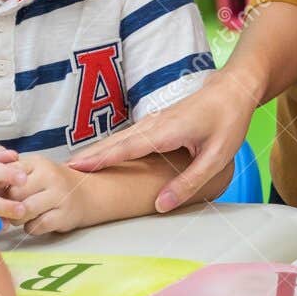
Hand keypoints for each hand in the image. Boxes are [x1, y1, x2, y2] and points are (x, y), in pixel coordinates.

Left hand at [7, 155, 96, 235]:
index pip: (9, 172)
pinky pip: (37, 225)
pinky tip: (34, 222)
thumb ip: (9, 174)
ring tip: (19, 216)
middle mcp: (50, 176)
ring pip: (25, 210)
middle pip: (15, 193)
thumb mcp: (32, 170)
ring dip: (17, 218)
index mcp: (37, 162)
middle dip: (7, 204)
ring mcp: (59, 196)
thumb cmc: (49, 183)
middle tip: (8, 207)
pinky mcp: (65, 216)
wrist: (84, 194)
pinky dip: (30, 227)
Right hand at [68, 69, 258, 211]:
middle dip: (89, 156)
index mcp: (166, 132)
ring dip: (96, 151)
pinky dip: (109, 146)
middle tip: (63, 171)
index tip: (77, 168)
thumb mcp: (216, 157)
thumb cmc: (228, 121)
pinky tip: (102, 155)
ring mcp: (153, 121)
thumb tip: (161, 205)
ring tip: (75, 166)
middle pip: (115, 142)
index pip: (126, 148)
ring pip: (118, 138)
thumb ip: (189, 181)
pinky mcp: (155, 122)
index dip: (101, 159)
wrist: (232, 90)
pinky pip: (126, 137)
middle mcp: (154, 124)